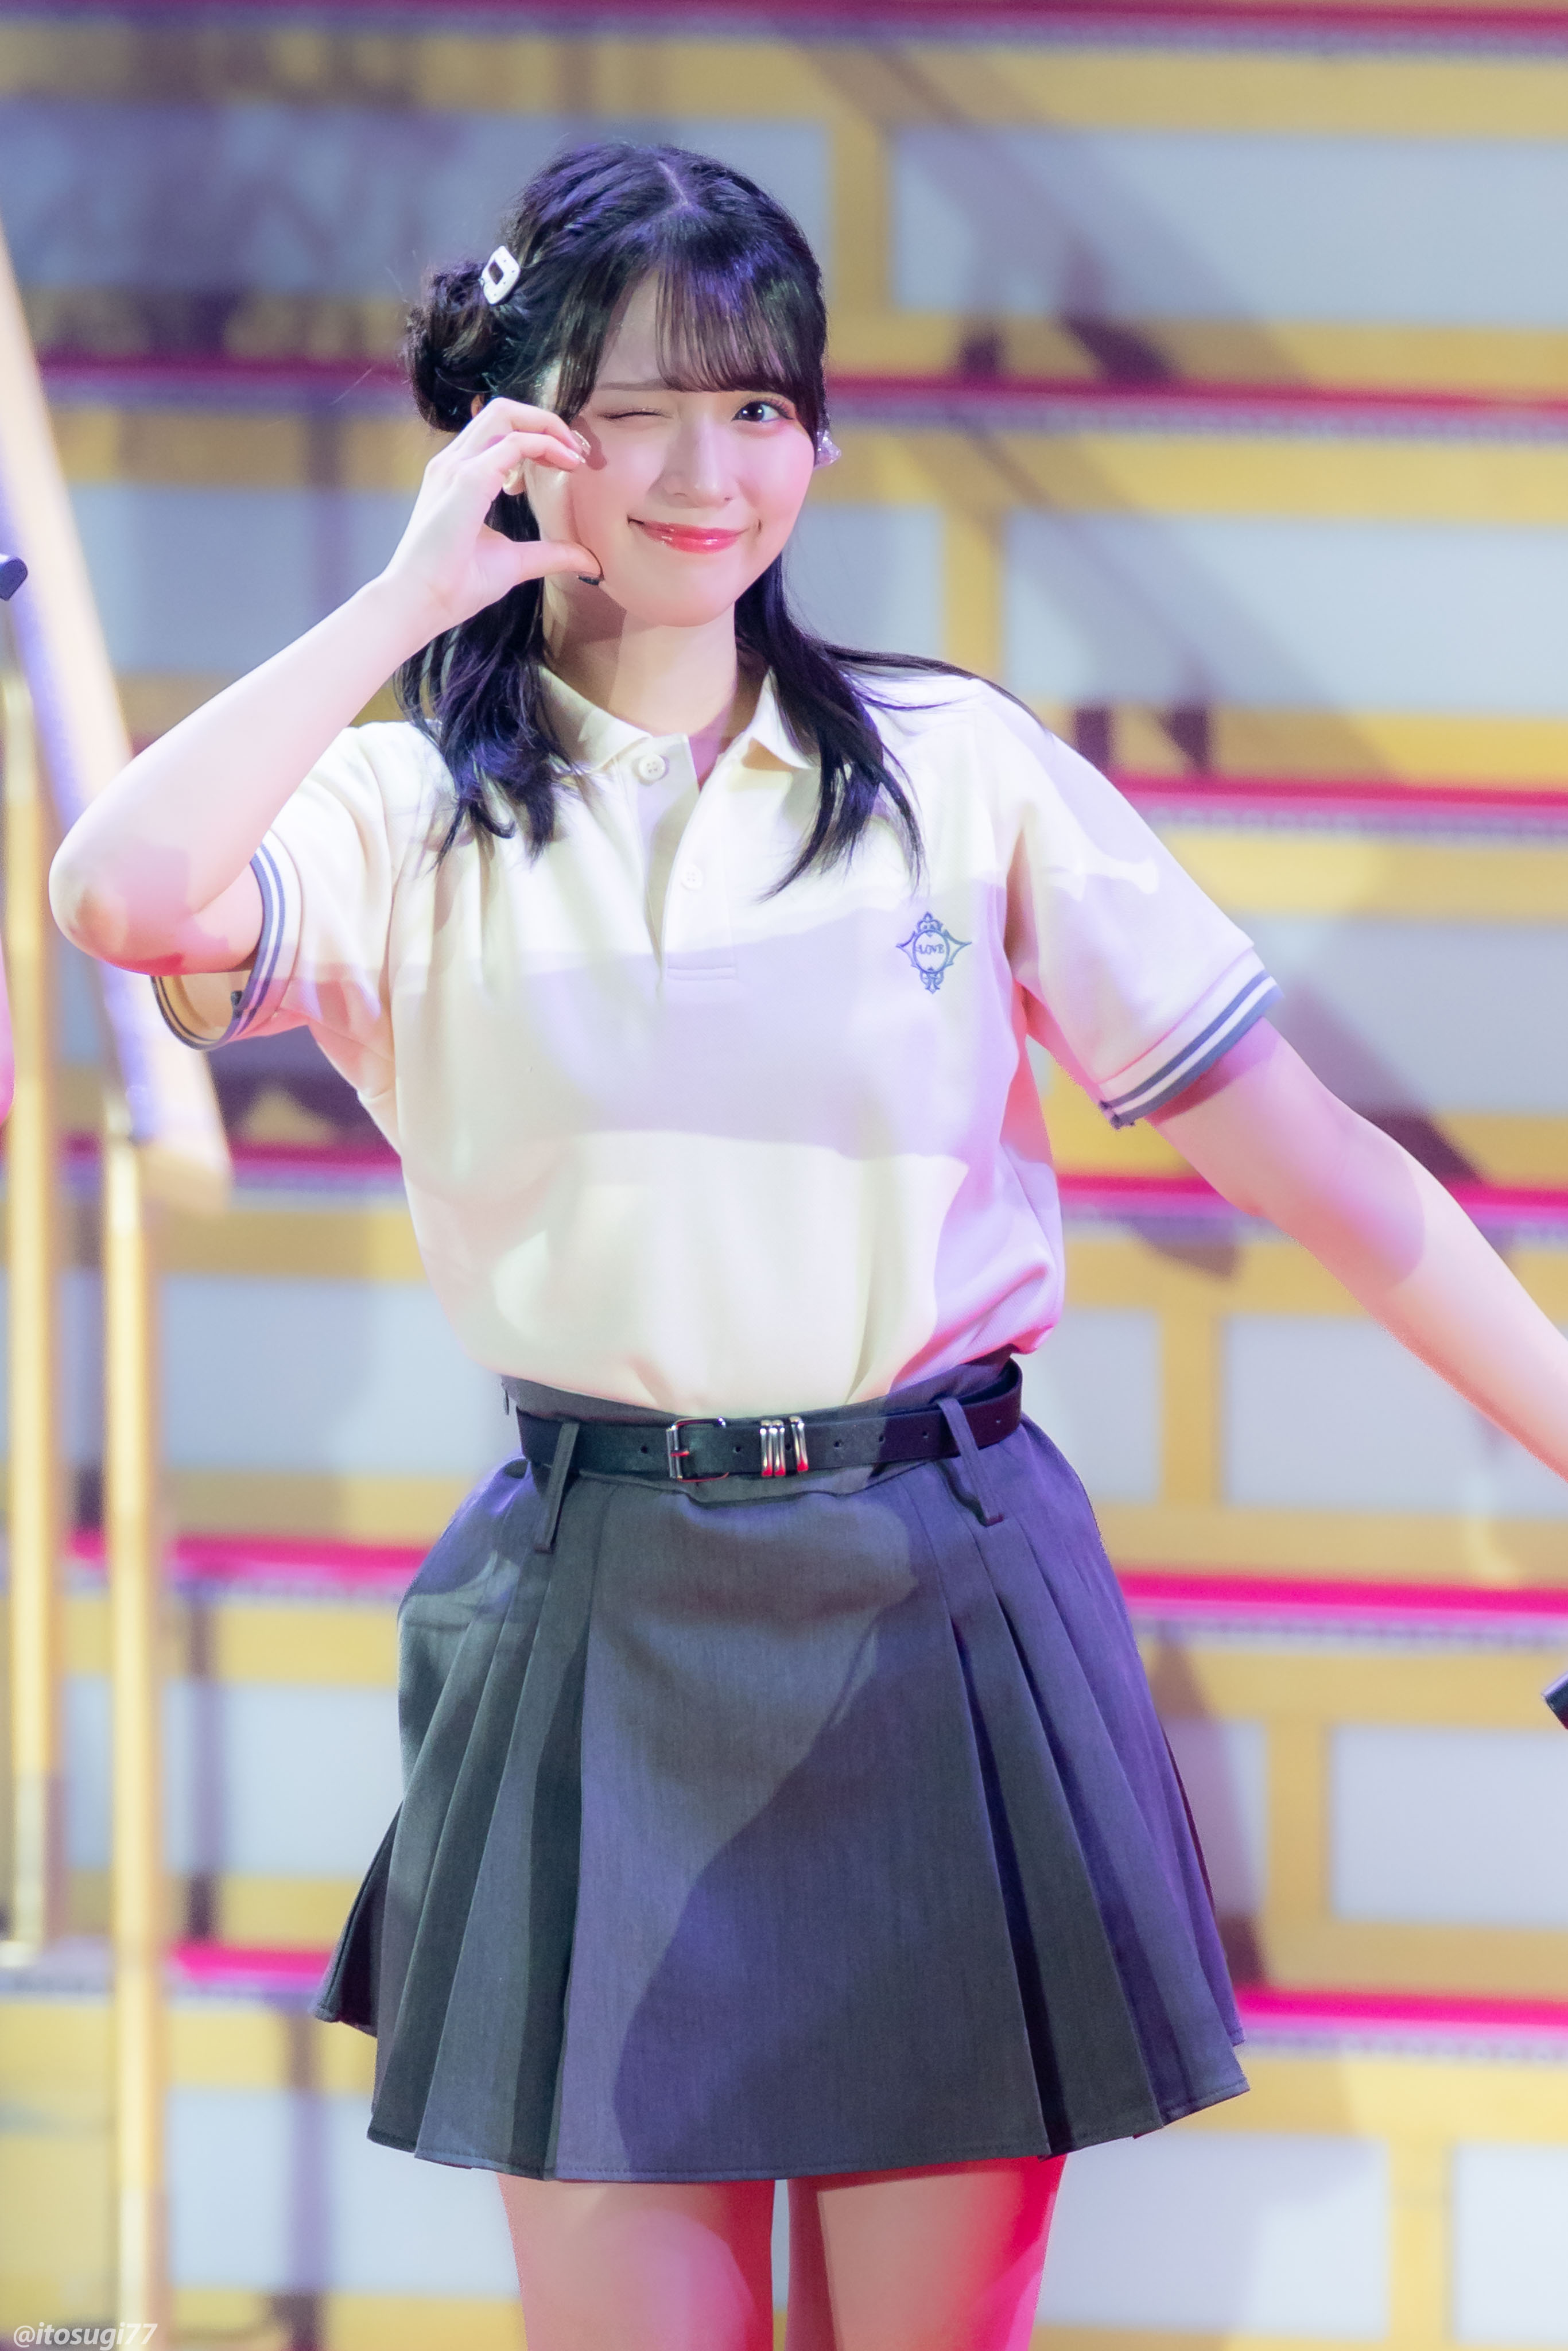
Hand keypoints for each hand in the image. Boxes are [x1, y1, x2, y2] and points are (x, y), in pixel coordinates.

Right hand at [380, 398, 598, 636]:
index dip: (538, 437)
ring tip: (574, 455)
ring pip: (505, 415)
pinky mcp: (467, 480)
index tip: (567, 464)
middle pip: (503, 412)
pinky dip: (545, 445)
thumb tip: (589, 560)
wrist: (421, 602)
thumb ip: (551, 554)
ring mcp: (457, 467)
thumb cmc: (456, 584)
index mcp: (459, 475)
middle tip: (576, 451)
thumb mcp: (515, 562)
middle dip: (544, 421)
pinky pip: (513, 444)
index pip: (499, 432)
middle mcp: (454, 462)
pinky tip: (566, 464)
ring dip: (546, 426)